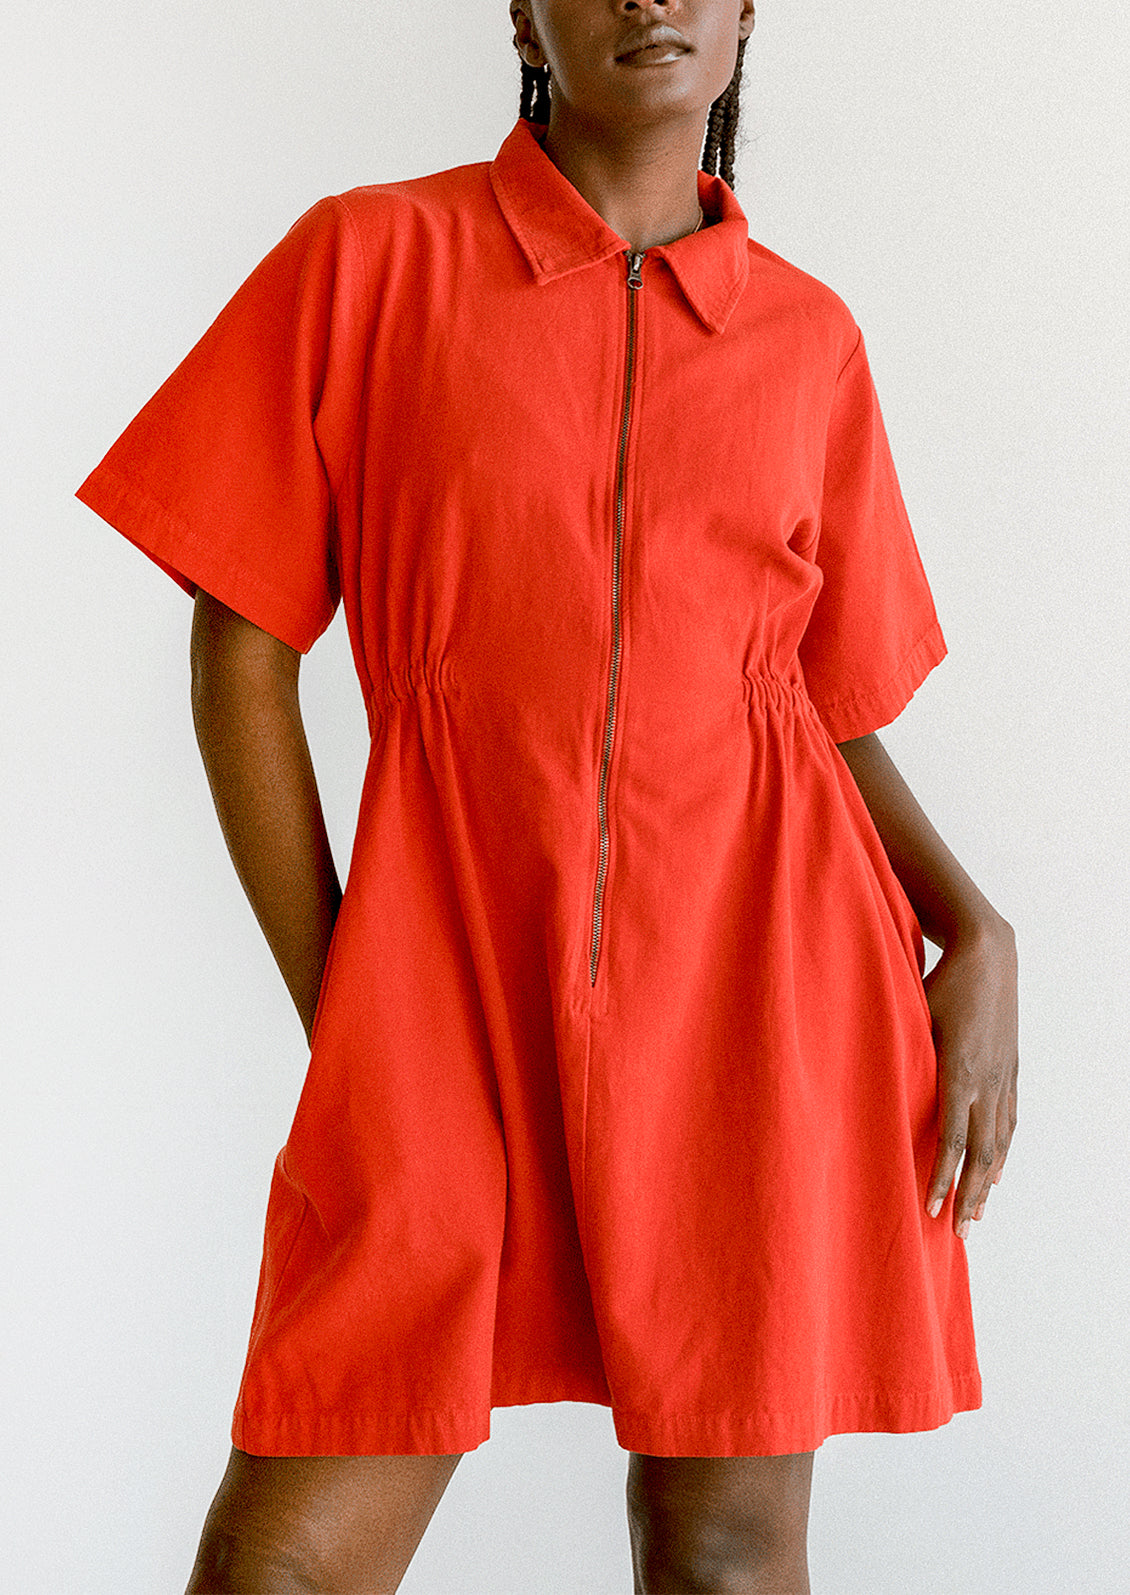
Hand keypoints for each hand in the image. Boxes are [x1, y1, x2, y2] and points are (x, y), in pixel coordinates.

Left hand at [923, 916, 1018, 1237]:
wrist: (987, 954)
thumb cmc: (938, 980)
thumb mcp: (912, 1015)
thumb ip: (901, 1053)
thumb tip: (871, 1083)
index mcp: (959, 1070)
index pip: (952, 1138)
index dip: (944, 1178)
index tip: (933, 1210)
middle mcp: (986, 1081)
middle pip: (981, 1153)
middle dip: (970, 1196)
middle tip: (960, 1234)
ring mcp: (1002, 1077)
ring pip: (998, 1143)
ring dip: (988, 1182)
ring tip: (978, 1215)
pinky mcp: (1009, 1070)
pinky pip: (1008, 1122)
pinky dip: (1002, 1152)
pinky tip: (996, 1172)